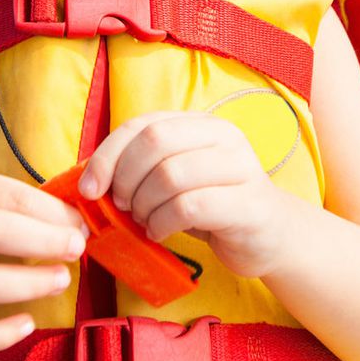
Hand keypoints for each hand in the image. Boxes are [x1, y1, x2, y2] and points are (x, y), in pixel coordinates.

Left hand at [79, 111, 294, 278]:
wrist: (270, 236)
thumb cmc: (213, 205)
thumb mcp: (177, 178)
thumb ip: (144, 167)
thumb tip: (90, 180)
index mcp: (201, 123)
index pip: (143, 124)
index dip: (108, 155)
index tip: (90, 189)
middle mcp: (223, 136)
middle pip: (155, 142)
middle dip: (125, 178)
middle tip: (121, 206)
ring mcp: (240, 167)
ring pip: (170, 175)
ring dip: (143, 205)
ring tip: (144, 221)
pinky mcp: (248, 204)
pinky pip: (190, 207)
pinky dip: (163, 223)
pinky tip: (160, 232)